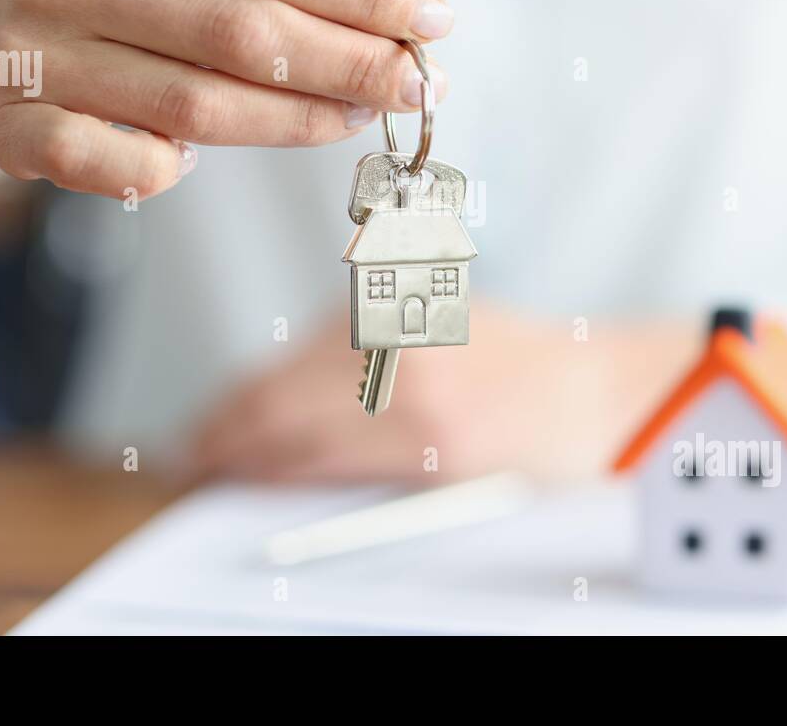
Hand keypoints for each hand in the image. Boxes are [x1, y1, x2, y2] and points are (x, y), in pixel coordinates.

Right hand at [0, 0, 452, 199]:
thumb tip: (385, 22)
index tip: (431, 19)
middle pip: (244, 34)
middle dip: (350, 66)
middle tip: (418, 87)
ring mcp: (30, 50)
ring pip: (195, 106)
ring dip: (293, 121)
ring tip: (352, 116)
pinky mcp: (4, 124)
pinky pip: (108, 165)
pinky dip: (168, 168)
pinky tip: (198, 158)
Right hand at [184, 304, 699, 484]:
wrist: (597, 386)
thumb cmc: (542, 445)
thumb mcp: (453, 485)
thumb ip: (362, 474)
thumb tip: (285, 478)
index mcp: (423, 425)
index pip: (298, 448)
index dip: (242, 466)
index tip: (207, 477)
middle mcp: (407, 364)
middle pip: (281, 399)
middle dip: (225, 430)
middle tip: (189, 453)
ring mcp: (406, 325)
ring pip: (294, 363)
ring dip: (247, 394)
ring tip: (215, 424)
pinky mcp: (409, 301)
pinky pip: (326, 337)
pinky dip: (288, 366)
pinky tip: (271, 385)